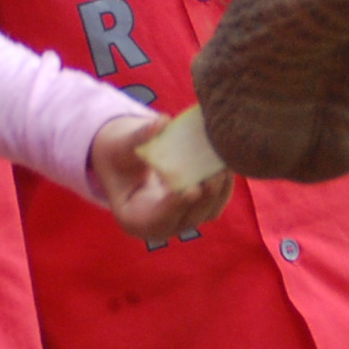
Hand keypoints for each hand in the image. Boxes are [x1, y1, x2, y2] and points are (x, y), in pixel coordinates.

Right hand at [91, 115, 231, 242]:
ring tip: (226, 165)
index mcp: (134, 218)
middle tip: (216, 174)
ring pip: (207, 212)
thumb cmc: (119, 155)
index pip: (156, 220)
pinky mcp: (197, 209)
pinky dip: (224, 185)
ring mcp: (180, 220)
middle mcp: (159, 227)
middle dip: (205, 198)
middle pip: (187, 219)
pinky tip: (229, 163)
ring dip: (219, 191)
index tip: (191, 189)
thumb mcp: (121, 146)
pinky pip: (215, 202)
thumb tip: (162, 121)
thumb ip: (138, 137)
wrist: (127, 160)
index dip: (175, 207)